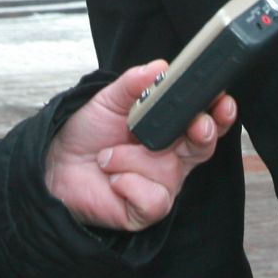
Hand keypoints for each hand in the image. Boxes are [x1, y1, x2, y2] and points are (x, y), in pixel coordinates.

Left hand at [44, 61, 236, 232]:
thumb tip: (160, 67)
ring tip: (108, 156)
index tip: (223, 100)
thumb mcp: (108, 100)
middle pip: (203, 146)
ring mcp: (161, 185)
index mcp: (169, 128)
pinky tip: (113, 178)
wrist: (54, 164)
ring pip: (169, 171)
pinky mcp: (146, 210)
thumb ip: (134, 83)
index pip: (204, 119)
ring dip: (134, 159)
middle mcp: (171, 157)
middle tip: (197, 124)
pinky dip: (128, 183)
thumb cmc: (85, 134)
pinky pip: (153, 198)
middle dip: (203, 133)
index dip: (218, 111)